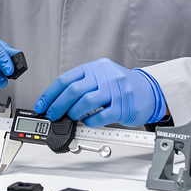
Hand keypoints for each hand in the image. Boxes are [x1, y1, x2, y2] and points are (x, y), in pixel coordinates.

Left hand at [34, 58, 163, 126]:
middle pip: (74, 90)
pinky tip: (88, 122)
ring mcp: (115, 90)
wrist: (149, 91)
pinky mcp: (123, 105)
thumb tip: (57, 103)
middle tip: (53, 115)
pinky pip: (102, 115)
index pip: (66, 79)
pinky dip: (91, 121)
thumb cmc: (122, 87)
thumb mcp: (101, 78)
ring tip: (71, 118)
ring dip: (74, 113)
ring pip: (86, 102)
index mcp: (95, 67)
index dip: (50, 94)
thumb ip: (82, 86)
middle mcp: (105, 76)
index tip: (42, 105)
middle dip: (58, 106)